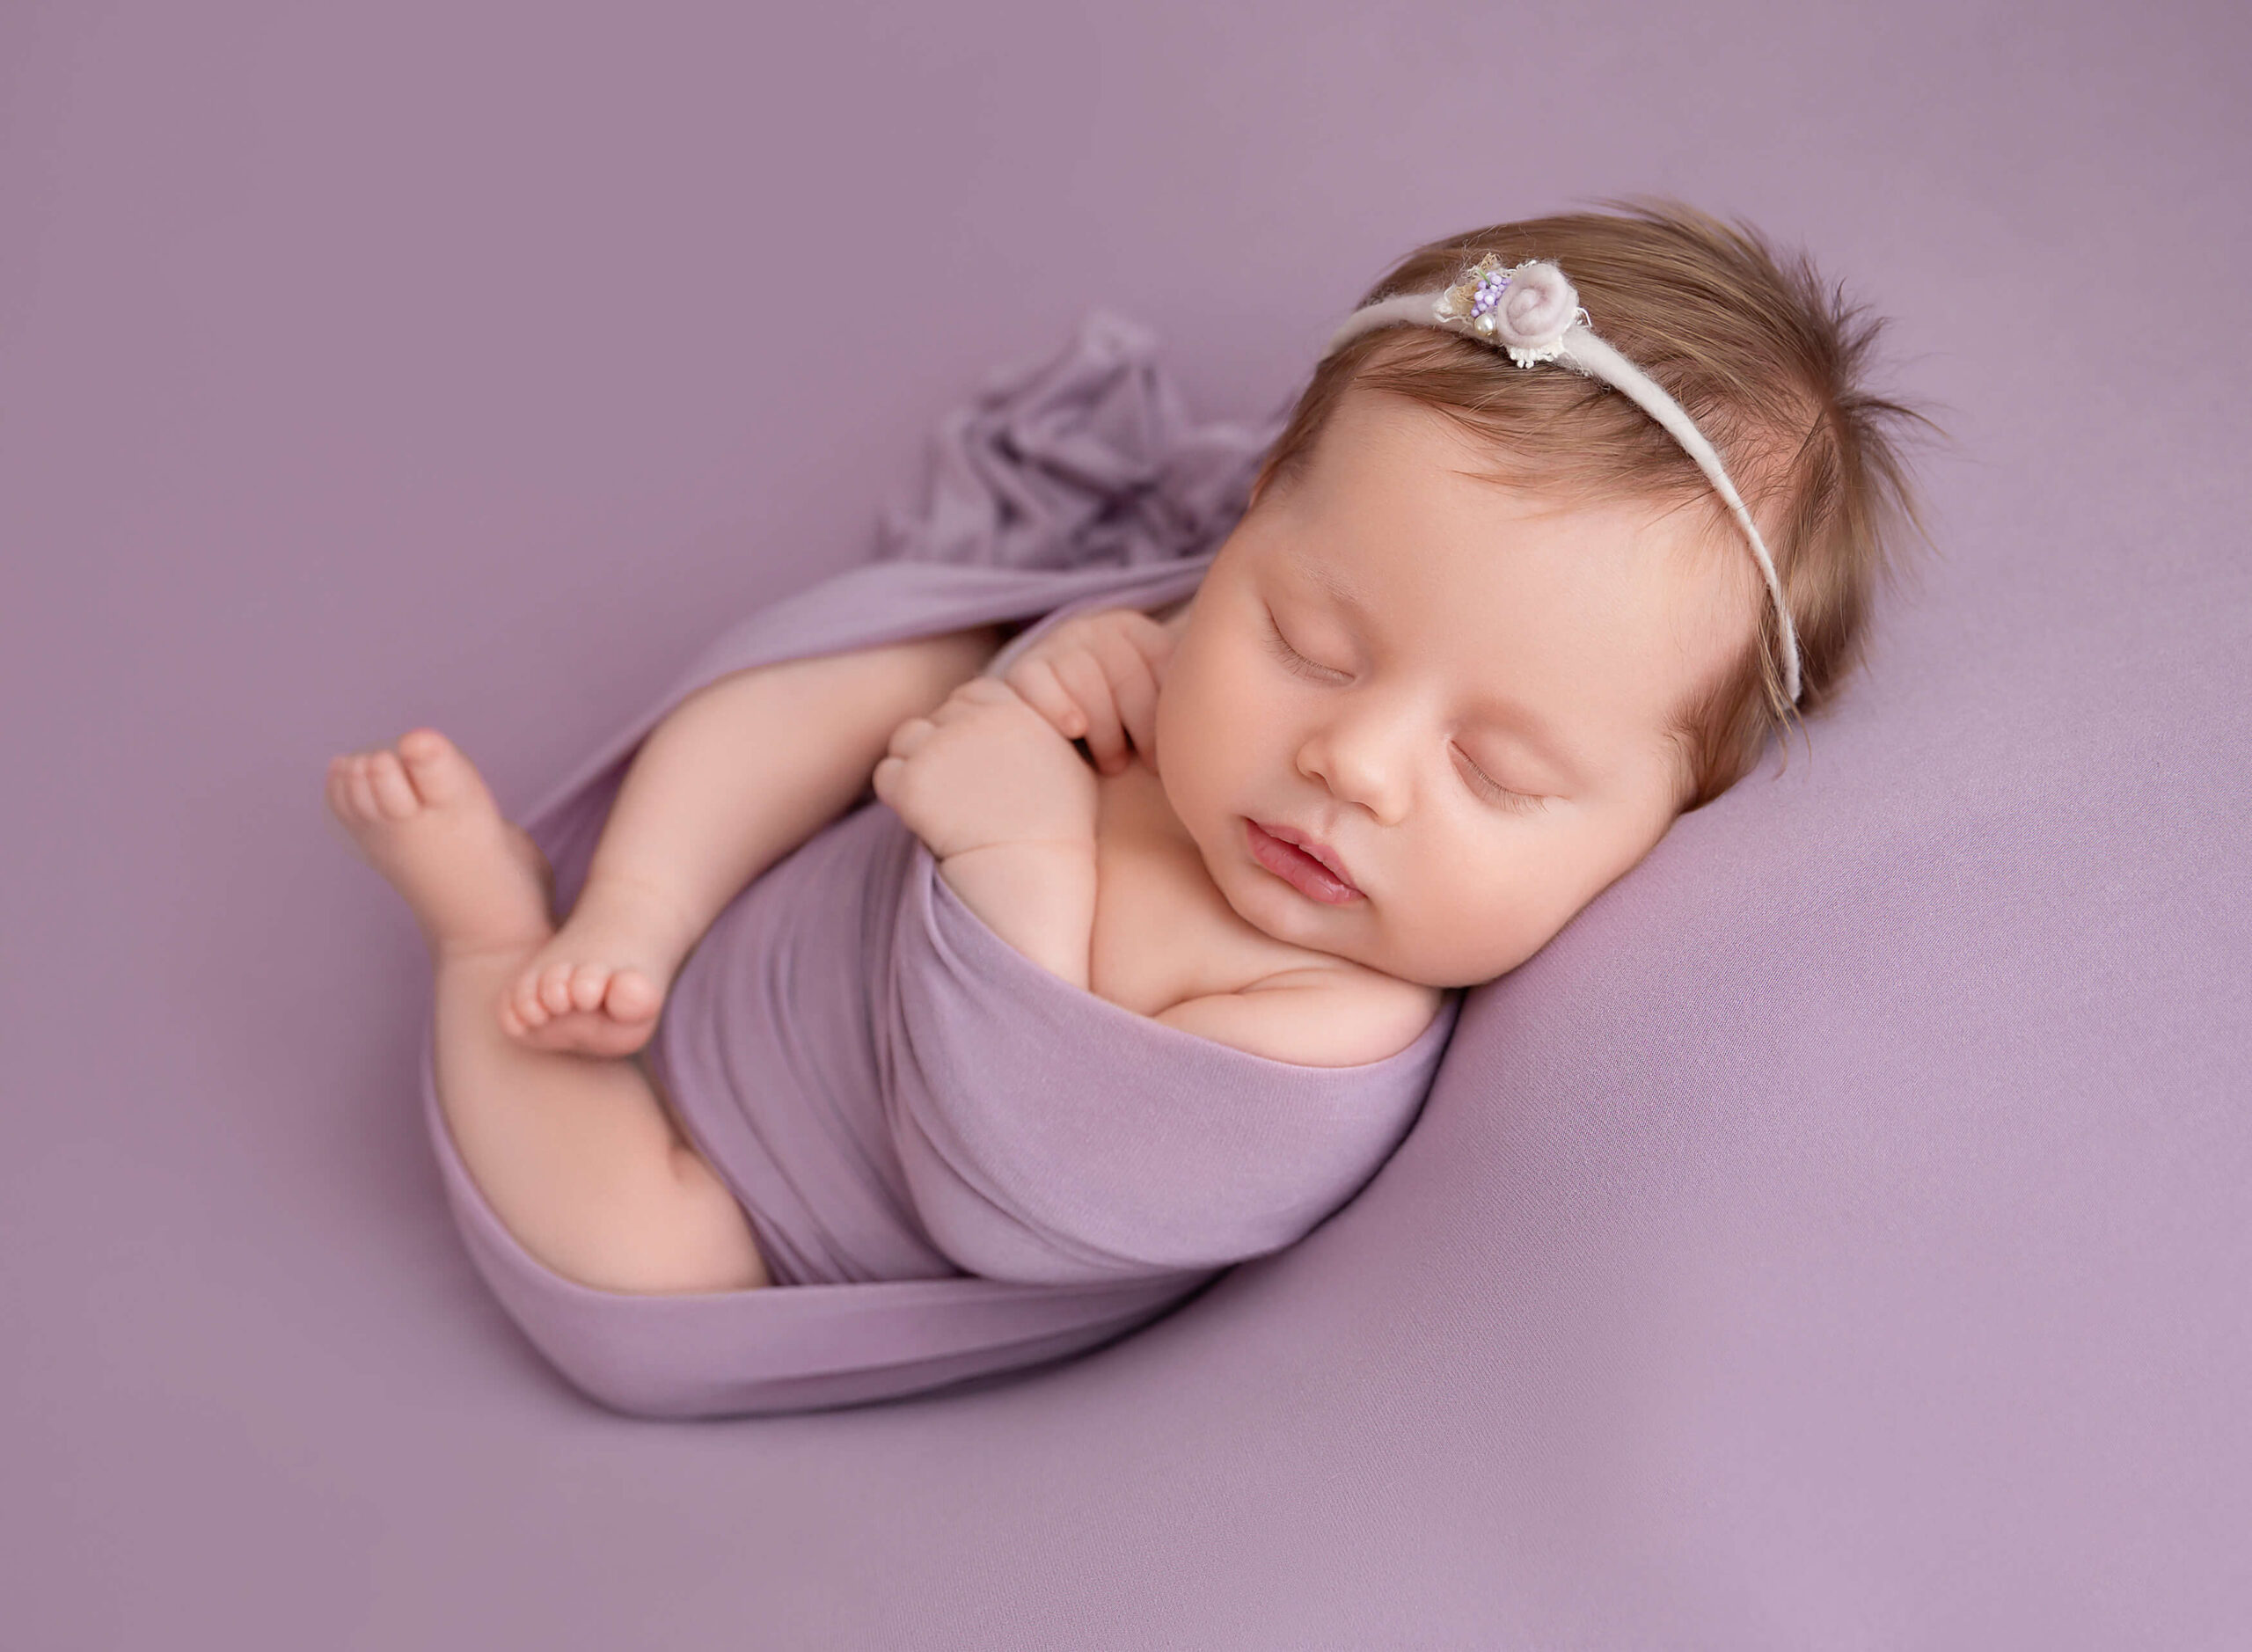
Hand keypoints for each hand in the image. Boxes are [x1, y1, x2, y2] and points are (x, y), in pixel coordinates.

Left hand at [872, 677, 1098, 860]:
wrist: (1027, 874)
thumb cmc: (1055, 830)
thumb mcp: (1069, 768)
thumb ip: (1042, 731)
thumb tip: (1022, 717)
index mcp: (1014, 710)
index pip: (974, 692)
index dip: (970, 722)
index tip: (978, 758)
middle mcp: (976, 720)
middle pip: (939, 715)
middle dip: (943, 745)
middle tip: (961, 787)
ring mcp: (941, 748)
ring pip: (906, 737)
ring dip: (916, 763)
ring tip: (941, 801)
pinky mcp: (913, 781)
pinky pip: (887, 774)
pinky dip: (899, 794)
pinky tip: (926, 819)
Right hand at [1001, 607, 1174, 776]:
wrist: (1044, 742)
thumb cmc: (1115, 732)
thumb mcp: (1149, 704)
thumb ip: (1182, 697)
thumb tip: (1248, 708)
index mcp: (1133, 629)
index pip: (1163, 662)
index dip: (1172, 713)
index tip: (1178, 752)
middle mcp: (1095, 628)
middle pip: (1128, 673)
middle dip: (1144, 727)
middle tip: (1152, 768)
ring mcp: (1056, 645)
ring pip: (1087, 681)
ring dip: (1105, 731)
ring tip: (1114, 763)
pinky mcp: (1022, 670)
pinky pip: (1040, 683)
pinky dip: (1059, 706)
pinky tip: (1075, 730)